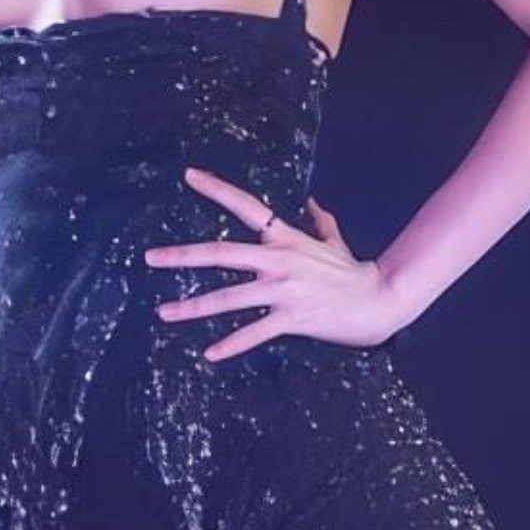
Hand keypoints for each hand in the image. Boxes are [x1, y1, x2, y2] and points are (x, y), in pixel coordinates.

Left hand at [144, 166, 397, 361]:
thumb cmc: (354, 272)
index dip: (217, 189)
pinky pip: (255, 333)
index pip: (246, 206)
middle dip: (182, 256)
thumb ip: (321, 221)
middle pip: (222, 253)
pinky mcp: (292, 319)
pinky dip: (231, 345)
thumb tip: (313, 202)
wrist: (380, 299)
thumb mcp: (334, 241)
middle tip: (150, 258)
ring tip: (164, 313)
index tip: (189, 175)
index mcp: (285, 238)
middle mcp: (279, 260)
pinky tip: (209, 354)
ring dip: (193, 306)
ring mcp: (284, 290)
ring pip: (229, 298)